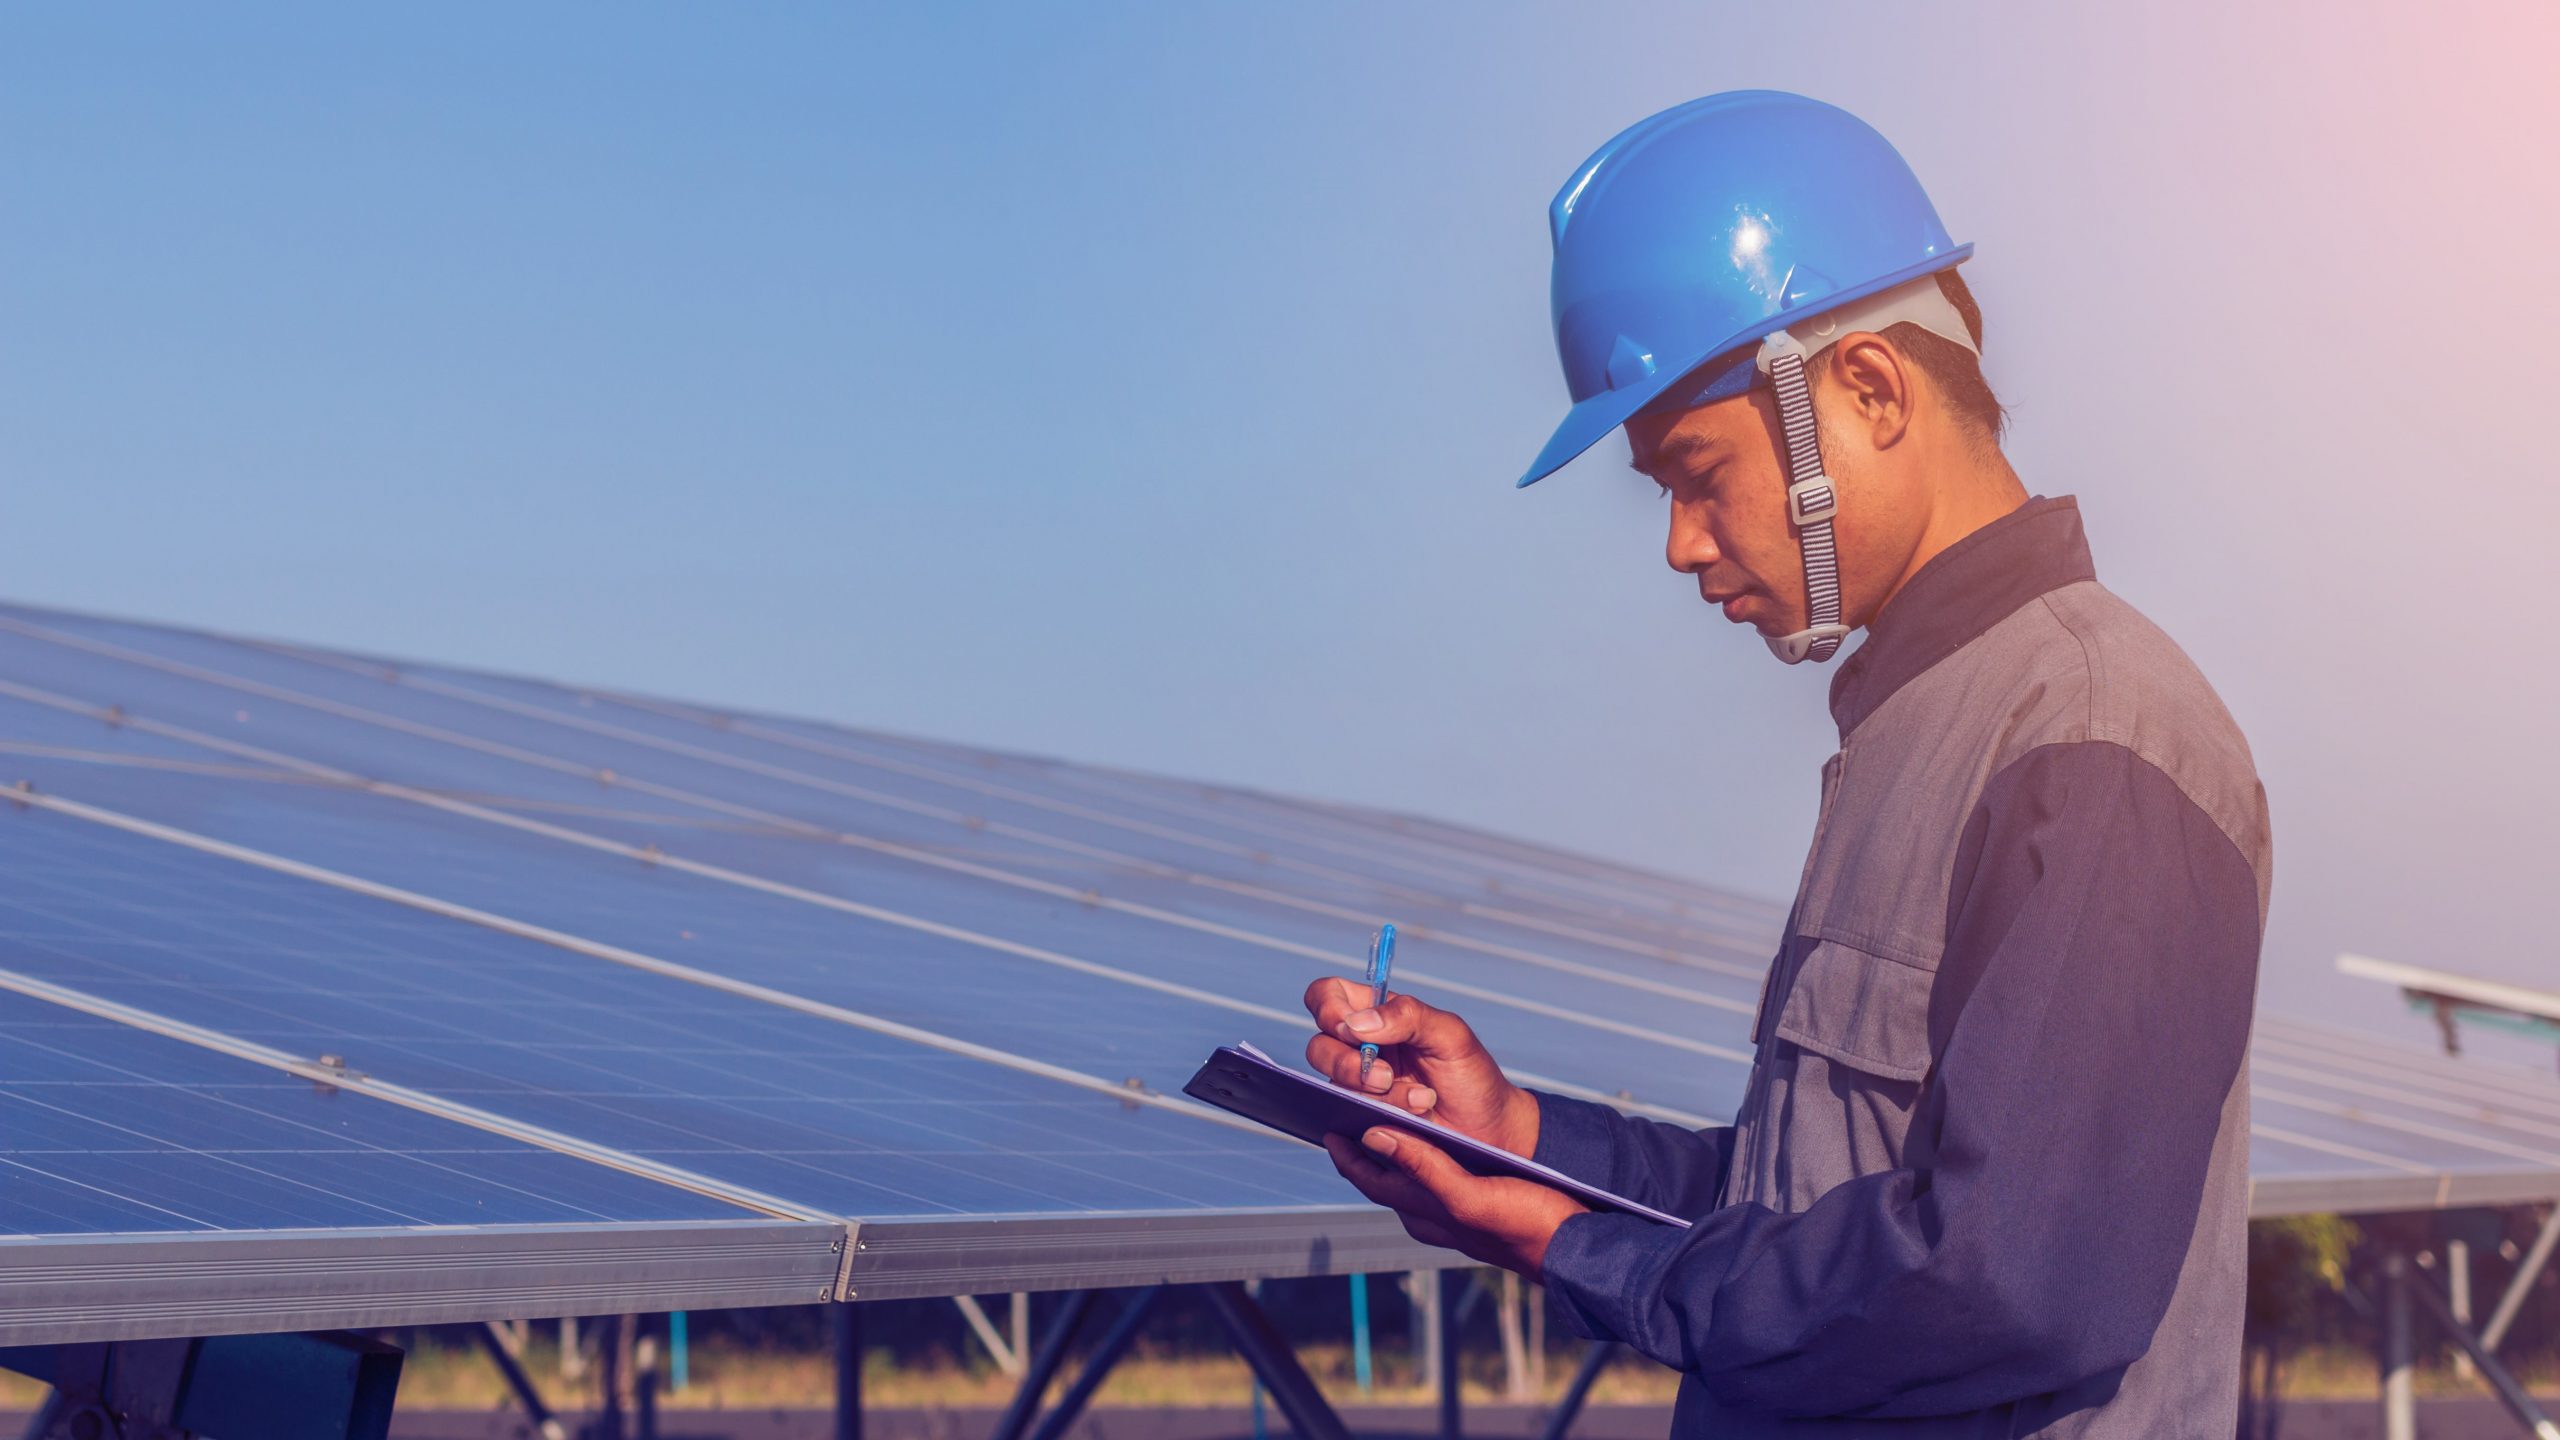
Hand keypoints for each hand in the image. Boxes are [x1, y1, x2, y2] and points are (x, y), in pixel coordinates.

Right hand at [1302, 977, 1538, 1156]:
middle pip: (1319, 1046)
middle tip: (1388, 1076)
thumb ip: (1408, 1015)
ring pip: (1334, 1087)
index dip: (1327, 1008)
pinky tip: (1412, 1120)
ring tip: (1421, 1101)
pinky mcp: (1361, 1120)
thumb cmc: (1472, 1076)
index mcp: (1377, 1015)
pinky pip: (1347, 1119)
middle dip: (1348, 1064)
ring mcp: (1358, 1087)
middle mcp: (1360, 1049)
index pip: (1327, 996)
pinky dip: (1379, 1118)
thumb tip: (1356, 1023)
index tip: (1351, 1029)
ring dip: (1376, 1095)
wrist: (1488, 1131)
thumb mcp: (1451, 1034)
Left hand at [1324, 1126, 1584, 1280]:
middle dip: (1363, 1148)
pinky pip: (1436, 1176)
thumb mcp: (1468, 1195)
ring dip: (1393, 1148)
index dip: (1346, 1152)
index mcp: (1423, 1213)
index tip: (1325, 1121)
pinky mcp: (1476, 1205)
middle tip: (1346, 1110)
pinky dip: (1423, 1154)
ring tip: (1382, 1115)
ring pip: (1409, 1176)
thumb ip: (1421, 1166)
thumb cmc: (1527, 1224)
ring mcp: (1453, 1212)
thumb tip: (1373, 1136)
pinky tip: (1432, 1137)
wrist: (1576, 1248)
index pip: (1369, 1177)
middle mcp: (1431, 1215)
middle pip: (1384, 1176)